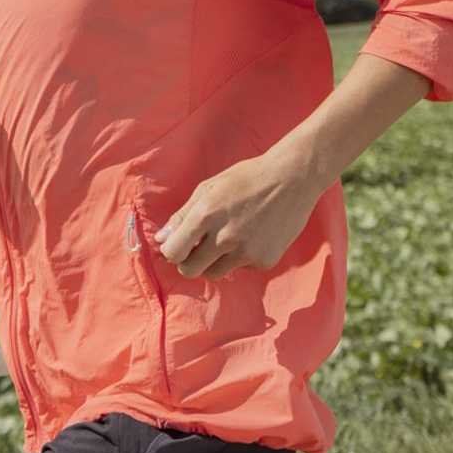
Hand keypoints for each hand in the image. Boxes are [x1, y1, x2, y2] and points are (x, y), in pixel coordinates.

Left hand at [155, 148, 323, 279]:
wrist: (292, 179)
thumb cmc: (246, 178)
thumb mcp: (208, 188)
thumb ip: (182, 215)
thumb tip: (161, 240)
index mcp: (206, 215)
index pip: (173, 252)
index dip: (171, 250)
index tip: (177, 245)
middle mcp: (224, 237)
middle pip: (190, 270)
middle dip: (188, 262)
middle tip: (196, 248)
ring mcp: (246, 252)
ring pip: (214, 273)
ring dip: (212, 262)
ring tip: (224, 240)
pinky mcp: (264, 261)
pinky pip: (241, 268)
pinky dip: (240, 258)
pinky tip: (250, 237)